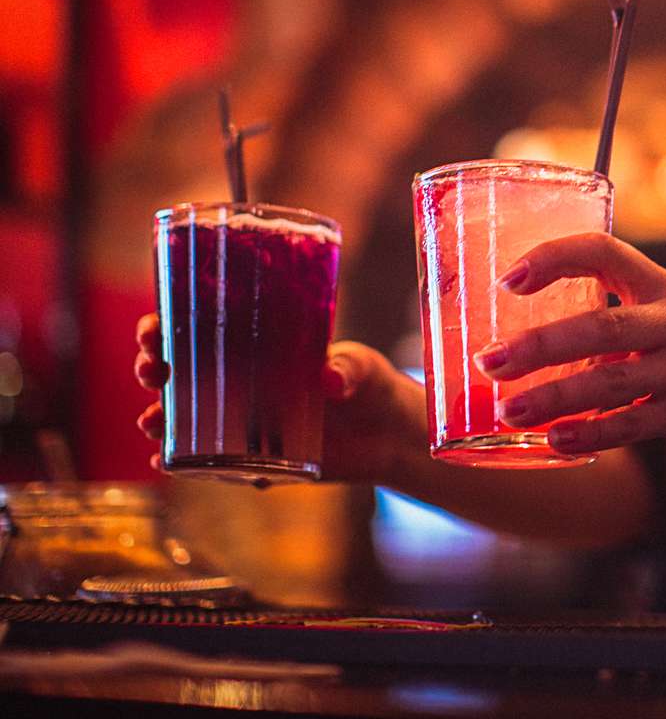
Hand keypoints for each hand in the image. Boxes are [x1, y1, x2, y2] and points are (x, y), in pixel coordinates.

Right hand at [133, 313, 426, 483]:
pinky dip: (185, 463)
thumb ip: (347, 369)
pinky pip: (208, 463)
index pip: (198, 330)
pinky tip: (166, 461)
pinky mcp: (252, 459)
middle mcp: (240, 384)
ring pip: (183, 420)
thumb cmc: (370, 385)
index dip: (165, 328)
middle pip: (177, 372)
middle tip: (151, 370)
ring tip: (151, 421)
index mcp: (256, 348)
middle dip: (152, 368)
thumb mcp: (361, 367)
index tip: (154, 330)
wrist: (387, 437)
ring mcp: (242, 423)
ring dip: (158, 419)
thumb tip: (329, 380)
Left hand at [471, 232, 665, 460]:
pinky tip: (553, 442)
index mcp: (661, 285)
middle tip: (490, 361)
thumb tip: (510, 333)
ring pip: (612, 381)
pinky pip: (632, 426)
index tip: (508, 280)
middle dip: (541, 344)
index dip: (555, 257)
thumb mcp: (656, 314)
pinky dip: (589, 435)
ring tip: (509, 409)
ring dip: (554, 396)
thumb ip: (602, 315)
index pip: (605, 250)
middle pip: (603, 326)